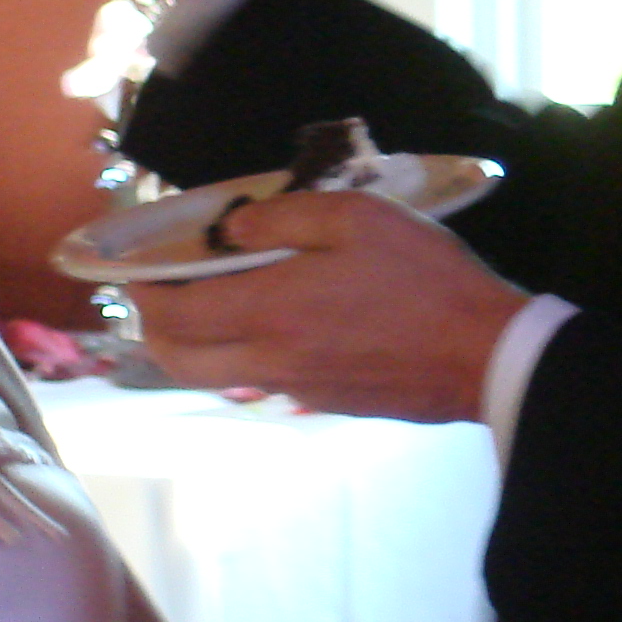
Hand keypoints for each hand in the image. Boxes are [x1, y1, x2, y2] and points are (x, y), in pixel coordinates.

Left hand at [129, 191, 527, 421]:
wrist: (484, 355)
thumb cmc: (425, 278)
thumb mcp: (358, 218)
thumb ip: (285, 218)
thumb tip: (232, 230)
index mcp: (271, 311)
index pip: (176, 314)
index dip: (144, 294)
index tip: (137, 269)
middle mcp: (271, 360)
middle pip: (178, 361)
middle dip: (153, 330)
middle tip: (158, 295)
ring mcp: (296, 389)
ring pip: (215, 377)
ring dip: (193, 347)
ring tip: (206, 307)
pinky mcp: (325, 404)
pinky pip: (260, 383)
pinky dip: (240, 357)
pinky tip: (268, 325)